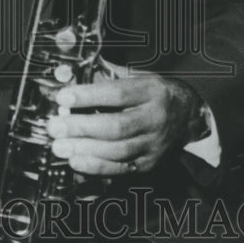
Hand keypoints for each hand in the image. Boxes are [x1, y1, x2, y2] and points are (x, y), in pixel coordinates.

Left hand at [46, 59, 204, 175]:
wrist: (188, 115)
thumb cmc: (154, 93)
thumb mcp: (139, 76)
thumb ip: (108, 75)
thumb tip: (70, 74)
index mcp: (151, 91)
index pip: (118, 93)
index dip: (89, 96)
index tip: (63, 97)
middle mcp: (155, 118)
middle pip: (117, 126)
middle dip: (82, 127)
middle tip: (55, 126)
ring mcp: (154, 144)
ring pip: (118, 150)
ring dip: (85, 149)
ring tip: (59, 146)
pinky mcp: (149, 163)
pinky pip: (122, 168)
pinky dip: (97, 166)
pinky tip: (76, 161)